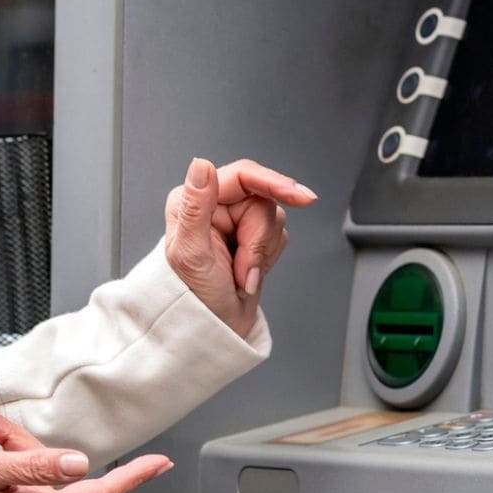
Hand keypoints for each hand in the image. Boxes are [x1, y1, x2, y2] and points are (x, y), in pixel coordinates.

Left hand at [164, 157, 316, 337]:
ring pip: (274, 219)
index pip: (242, 176)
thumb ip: (195, 206)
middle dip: (258, 239)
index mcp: (192, 200)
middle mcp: (213, 205)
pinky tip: (249, 272)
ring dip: (261, 253)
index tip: (302, 197)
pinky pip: (279, 236)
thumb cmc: (194, 296)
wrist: (213, 327)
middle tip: (243, 268)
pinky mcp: (252, 236)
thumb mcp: (190, 253)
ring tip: (241, 275)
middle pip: (263, 200)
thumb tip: (201, 165)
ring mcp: (235, 221)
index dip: (274, 183)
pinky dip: (267, 258)